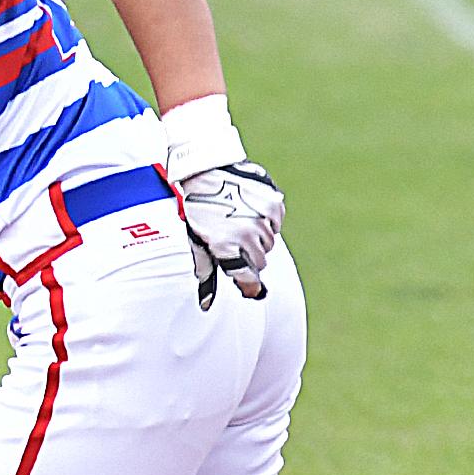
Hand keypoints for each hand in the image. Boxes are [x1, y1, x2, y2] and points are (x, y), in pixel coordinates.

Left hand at [179, 162, 281, 299]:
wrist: (207, 171)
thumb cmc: (198, 208)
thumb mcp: (197, 241)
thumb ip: (206, 271)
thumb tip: (206, 303)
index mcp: (228, 247)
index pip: (249, 277)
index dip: (249, 285)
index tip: (250, 288)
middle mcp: (249, 235)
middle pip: (260, 260)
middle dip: (248, 255)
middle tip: (233, 241)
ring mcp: (264, 218)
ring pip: (269, 242)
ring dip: (257, 237)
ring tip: (238, 221)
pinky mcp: (274, 203)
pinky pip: (276, 223)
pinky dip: (266, 220)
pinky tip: (248, 209)